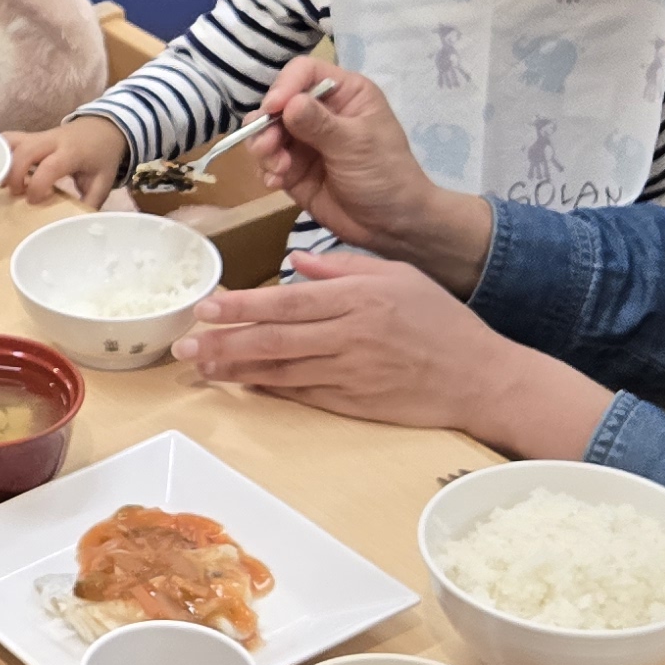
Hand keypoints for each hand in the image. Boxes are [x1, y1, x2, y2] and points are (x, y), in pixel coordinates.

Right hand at [5, 116, 129, 204]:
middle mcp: (51, 141)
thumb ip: (90, 202)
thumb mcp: (103, 181)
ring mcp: (37, 136)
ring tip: (1, 183)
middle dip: (14, 175)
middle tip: (16, 194)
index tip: (33, 201)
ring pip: (10, 141)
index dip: (37, 185)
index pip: (49, 166)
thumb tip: (76, 225)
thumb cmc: (101, 157)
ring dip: (1, 162)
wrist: (102, 128)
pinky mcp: (29, 136)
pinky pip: (7, 139)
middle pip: (24, 152)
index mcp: (71, 153)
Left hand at [173, 250, 605, 458]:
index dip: (242, 306)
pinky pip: (302, 394)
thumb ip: (345, 265)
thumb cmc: (441, 321)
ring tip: (199, 365)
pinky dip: (268, 389)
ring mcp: (350, 373)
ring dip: (235, 369)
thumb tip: (298, 262)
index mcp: (358, 298)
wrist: (480, 378)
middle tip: (183, 344)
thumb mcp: (399, 276)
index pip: (287, 302)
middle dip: (223, 341)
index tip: (206, 306)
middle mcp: (350, 335)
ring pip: (280, 370)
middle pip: (273, 339)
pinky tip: (242, 385)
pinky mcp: (354, 403)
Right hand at [245, 59, 489, 288]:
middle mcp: (321, 112)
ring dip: (265, 149)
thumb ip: (319, 123)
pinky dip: (266, 170)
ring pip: (267, 132)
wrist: (392, 225)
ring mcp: (305, 141)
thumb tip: (287, 103)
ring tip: (277, 170)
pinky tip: (277, 183)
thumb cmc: (385, 174)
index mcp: (345, 94)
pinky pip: (268, 162)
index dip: (284, 86)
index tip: (273, 109)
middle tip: (269, 148)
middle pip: (278, 102)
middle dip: (267, 124)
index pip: (304, 73)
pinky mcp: (293, 169)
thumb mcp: (356, 144)